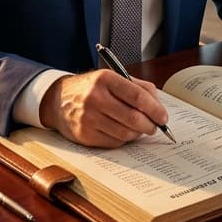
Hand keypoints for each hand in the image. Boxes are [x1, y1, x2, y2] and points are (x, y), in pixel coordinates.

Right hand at [39, 69, 170, 146]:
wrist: (58, 100)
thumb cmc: (91, 89)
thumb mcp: (112, 78)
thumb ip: (138, 87)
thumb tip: (158, 106)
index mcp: (105, 79)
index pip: (138, 96)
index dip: (155, 109)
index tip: (163, 117)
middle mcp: (95, 98)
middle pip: (133, 118)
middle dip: (150, 125)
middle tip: (154, 126)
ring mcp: (88, 118)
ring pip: (125, 133)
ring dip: (137, 133)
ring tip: (138, 128)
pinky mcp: (84, 135)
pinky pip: (114, 143)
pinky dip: (123, 139)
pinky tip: (122, 131)